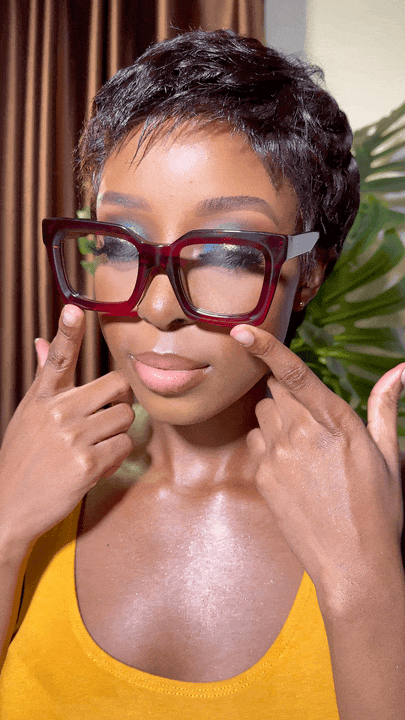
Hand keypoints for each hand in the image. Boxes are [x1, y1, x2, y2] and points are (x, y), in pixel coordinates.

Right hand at [0, 305, 134, 550]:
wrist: (9, 507)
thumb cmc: (23, 458)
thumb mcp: (28, 415)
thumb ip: (45, 379)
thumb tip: (43, 342)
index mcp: (42, 398)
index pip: (58, 358)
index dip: (67, 333)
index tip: (74, 310)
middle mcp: (56, 412)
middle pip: (117, 386)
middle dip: (119, 402)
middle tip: (105, 418)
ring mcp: (72, 437)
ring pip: (125, 418)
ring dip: (118, 433)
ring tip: (94, 447)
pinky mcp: (87, 464)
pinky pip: (124, 446)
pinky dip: (117, 457)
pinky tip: (96, 465)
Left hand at [231, 325, 404, 600]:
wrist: (353, 566)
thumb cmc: (379, 510)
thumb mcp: (390, 455)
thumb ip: (385, 406)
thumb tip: (401, 369)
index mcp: (337, 424)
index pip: (295, 375)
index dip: (266, 348)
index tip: (241, 330)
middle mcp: (302, 435)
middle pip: (275, 390)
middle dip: (287, 393)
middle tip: (310, 419)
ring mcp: (278, 457)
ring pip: (263, 414)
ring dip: (277, 418)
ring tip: (305, 448)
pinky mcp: (262, 477)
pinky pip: (256, 442)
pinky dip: (270, 444)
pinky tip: (293, 468)